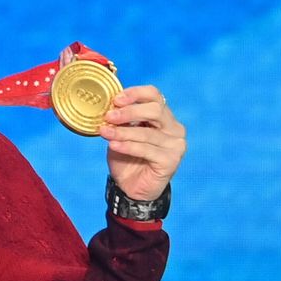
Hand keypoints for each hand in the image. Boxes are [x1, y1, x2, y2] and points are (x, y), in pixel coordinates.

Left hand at [99, 85, 186, 201]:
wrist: (131, 186)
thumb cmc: (126, 157)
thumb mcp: (121, 133)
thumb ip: (120, 119)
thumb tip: (109, 105)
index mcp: (163, 116)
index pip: (154, 95)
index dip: (135, 93)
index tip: (115, 99)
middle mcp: (174, 128)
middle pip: (155, 110)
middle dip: (129, 111)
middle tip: (109, 116)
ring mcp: (175, 145)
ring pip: (148, 132)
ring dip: (123, 132)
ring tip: (105, 132)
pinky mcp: (171, 160)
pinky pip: (147, 150)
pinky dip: (128, 146)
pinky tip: (113, 145)